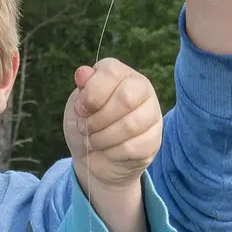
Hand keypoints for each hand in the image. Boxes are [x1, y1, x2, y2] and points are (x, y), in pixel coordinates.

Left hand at [64, 59, 161, 194]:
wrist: (93, 159)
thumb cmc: (86, 125)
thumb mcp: (77, 105)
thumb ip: (82, 89)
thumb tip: (82, 73)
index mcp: (121, 74)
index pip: (111, 72)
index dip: (90, 94)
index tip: (79, 110)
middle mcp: (142, 88)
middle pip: (125, 98)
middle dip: (97, 119)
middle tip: (85, 128)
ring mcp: (152, 114)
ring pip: (131, 125)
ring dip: (102, 138)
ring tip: (94, 140)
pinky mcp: (154, 140)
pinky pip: (132, 147)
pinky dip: (112, 153)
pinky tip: (108, 151)